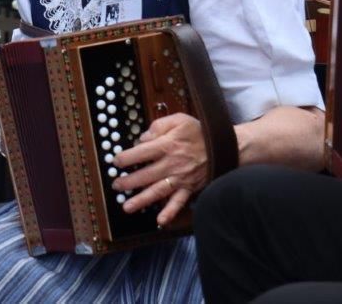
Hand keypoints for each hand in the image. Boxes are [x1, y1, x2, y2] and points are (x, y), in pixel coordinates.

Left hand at [111, 112, 207, 226]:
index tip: (116, 162)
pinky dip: (170, 212)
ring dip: (142, 200)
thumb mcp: (178, 120)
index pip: (140, 153)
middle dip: (128, 182)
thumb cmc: (200, 131)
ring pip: (158, 191)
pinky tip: (160, 221)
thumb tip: (142, 139)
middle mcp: (172, 164)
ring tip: (127, 207)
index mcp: (167, 145)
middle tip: (116, 185)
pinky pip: (179, 202)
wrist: (226, 145)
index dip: (125, 158)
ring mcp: (181, 178)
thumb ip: (158, 126)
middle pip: (145, 175)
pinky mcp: (190, 187)